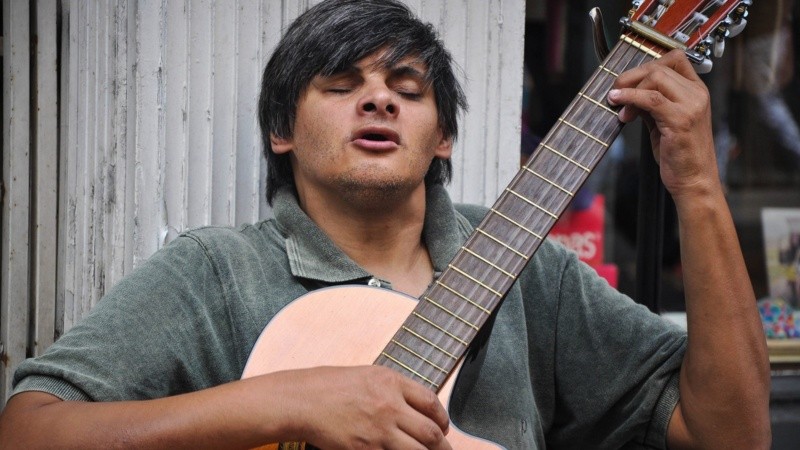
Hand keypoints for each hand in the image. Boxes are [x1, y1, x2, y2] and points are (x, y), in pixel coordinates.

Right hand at [278, 365, 451, 449]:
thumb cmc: (329, 386)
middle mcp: (390, 405)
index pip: (431, 402)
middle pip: (431, 432)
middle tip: (444, 449)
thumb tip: (416, 406)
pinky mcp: (367, 449)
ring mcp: (379, 430)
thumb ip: (393, 389)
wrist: (302, 401)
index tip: (443, 426)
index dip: (442, 418)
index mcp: (392, 382)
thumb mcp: (367, 376)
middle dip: (443, 445)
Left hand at [607, 49, 718, 203]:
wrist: (694, 180)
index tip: (628, 81)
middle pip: (658, 66)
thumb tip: (627, 92)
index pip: (674, 58)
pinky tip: (619, 105)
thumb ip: (650, 104)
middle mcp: (697, 94)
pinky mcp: (680, 120)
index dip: (646, 64)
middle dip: (630, 77)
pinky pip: (650, 98)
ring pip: (654, 78)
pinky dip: (630, 98)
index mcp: (697, 91)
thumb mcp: (663, 122)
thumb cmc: (679, 155)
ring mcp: (691, 105)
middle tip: (614, 93)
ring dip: (629, 89)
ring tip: (618, 107)